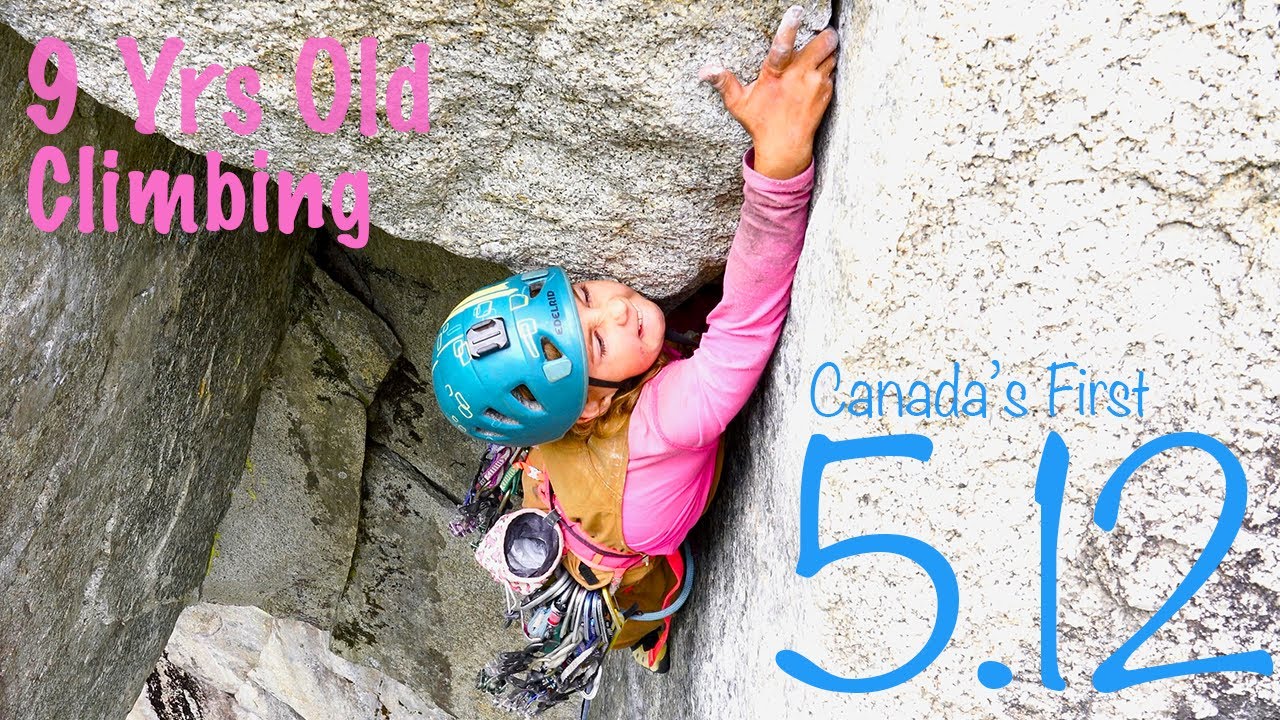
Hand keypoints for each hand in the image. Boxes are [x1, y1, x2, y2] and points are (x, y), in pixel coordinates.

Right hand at [700, 5, 838, 178]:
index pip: (782, 46)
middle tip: (821, 34)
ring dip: (826, 53)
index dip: (789, 27)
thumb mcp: (739, 104)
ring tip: (815, 59)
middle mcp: (799, 77)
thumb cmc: (761, 123)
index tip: (796, 12)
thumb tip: (704, 71)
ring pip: (830, 55)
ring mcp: (816, 84)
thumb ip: (724, 82)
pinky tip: (816, 78)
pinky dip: (827, 70)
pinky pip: (832, 71)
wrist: (786, 147)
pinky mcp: (826, 93)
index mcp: (775, 75)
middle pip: (822, 44)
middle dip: (824, 36)